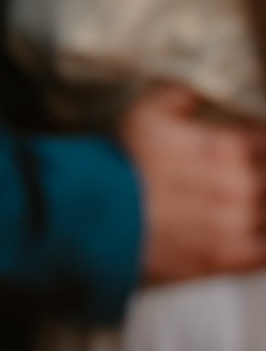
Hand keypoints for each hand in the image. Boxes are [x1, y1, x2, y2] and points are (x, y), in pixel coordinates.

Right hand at [118, 84, 265, 282]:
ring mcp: (237, 224)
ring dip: (262, 203)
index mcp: (225, 146)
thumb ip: (183, 94)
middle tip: (250, 176)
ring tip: (251, 199)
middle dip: (262, 174)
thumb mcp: (147, 110)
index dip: (262, 142)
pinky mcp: (229, 259)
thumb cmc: (123, 160)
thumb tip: (204, 91)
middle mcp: (239, 184)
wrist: (101, 215)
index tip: (254, 145)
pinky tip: (256, 230)